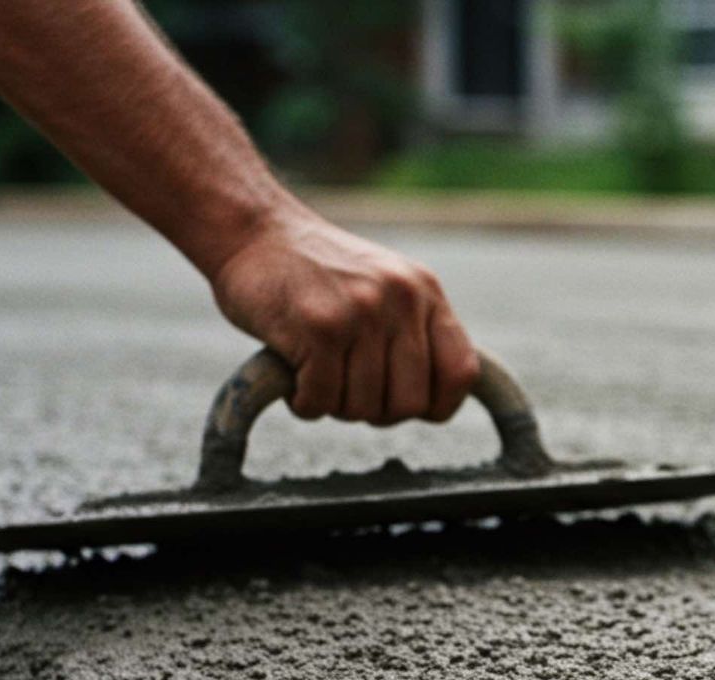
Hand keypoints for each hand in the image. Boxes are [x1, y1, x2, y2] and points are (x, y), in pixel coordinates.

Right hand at [207, 208, 478, 424]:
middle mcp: (402, 299)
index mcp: (425, 292)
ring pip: (364, 408)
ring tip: (315, 373)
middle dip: (376, 412)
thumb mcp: (383, 286)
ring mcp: (362, 312)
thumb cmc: (315, 273)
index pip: (462, 372)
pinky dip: (305, 403)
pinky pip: (322, 401)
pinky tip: (294, 378)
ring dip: (335, 405)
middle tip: (346, 390)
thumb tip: (436, 403)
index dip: (438, 405)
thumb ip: (413, 332)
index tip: (407, 407)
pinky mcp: (319, 327)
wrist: (252, 231)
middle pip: (410, 403)